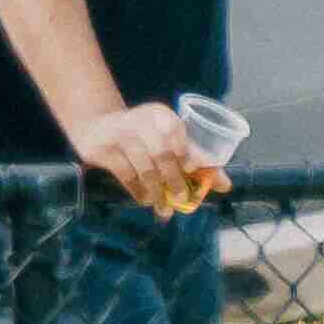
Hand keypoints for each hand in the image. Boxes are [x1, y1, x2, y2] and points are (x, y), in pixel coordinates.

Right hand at [75, 102, 218, 214]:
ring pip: (145, 169)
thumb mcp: (166, 137)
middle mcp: (140, 121)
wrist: (97, 127)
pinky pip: (126, 176)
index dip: (185, 151)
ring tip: (164, 209)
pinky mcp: (103, 150)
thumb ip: (195, 158)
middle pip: (161, 154)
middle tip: (182, 200)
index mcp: (160, 114)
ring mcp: (120, 135)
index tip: (192, 170)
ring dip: (157, 193)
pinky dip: (138, 191)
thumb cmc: (142, 135)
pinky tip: (146, 200)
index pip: (175, 131)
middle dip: (174, 180)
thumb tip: (226, 185)